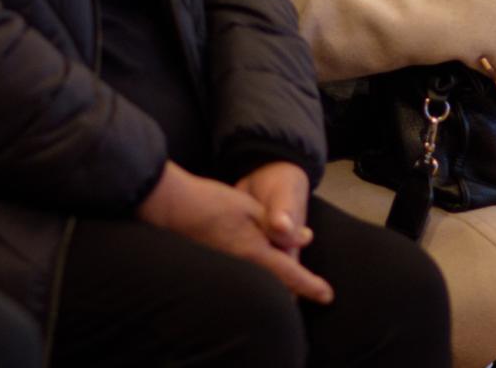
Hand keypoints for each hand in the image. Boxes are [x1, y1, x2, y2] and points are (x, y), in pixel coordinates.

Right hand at [139, 162, 332, 303]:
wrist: (167, 205)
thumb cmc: (210, 202)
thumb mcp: (251, 207)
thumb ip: (278, 226)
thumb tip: (305, 238)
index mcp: (253, 252)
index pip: (290, 274)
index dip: (311, 285)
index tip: (327, 294)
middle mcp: (240, 266)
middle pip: (274, 285)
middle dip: (292, 287)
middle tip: (309, 286)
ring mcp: (224, 267)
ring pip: (257, 280)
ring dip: (273, 279)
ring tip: (285, 274)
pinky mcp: (211, 263)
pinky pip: (241, 274)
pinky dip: (255, 272)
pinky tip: (254, 261)